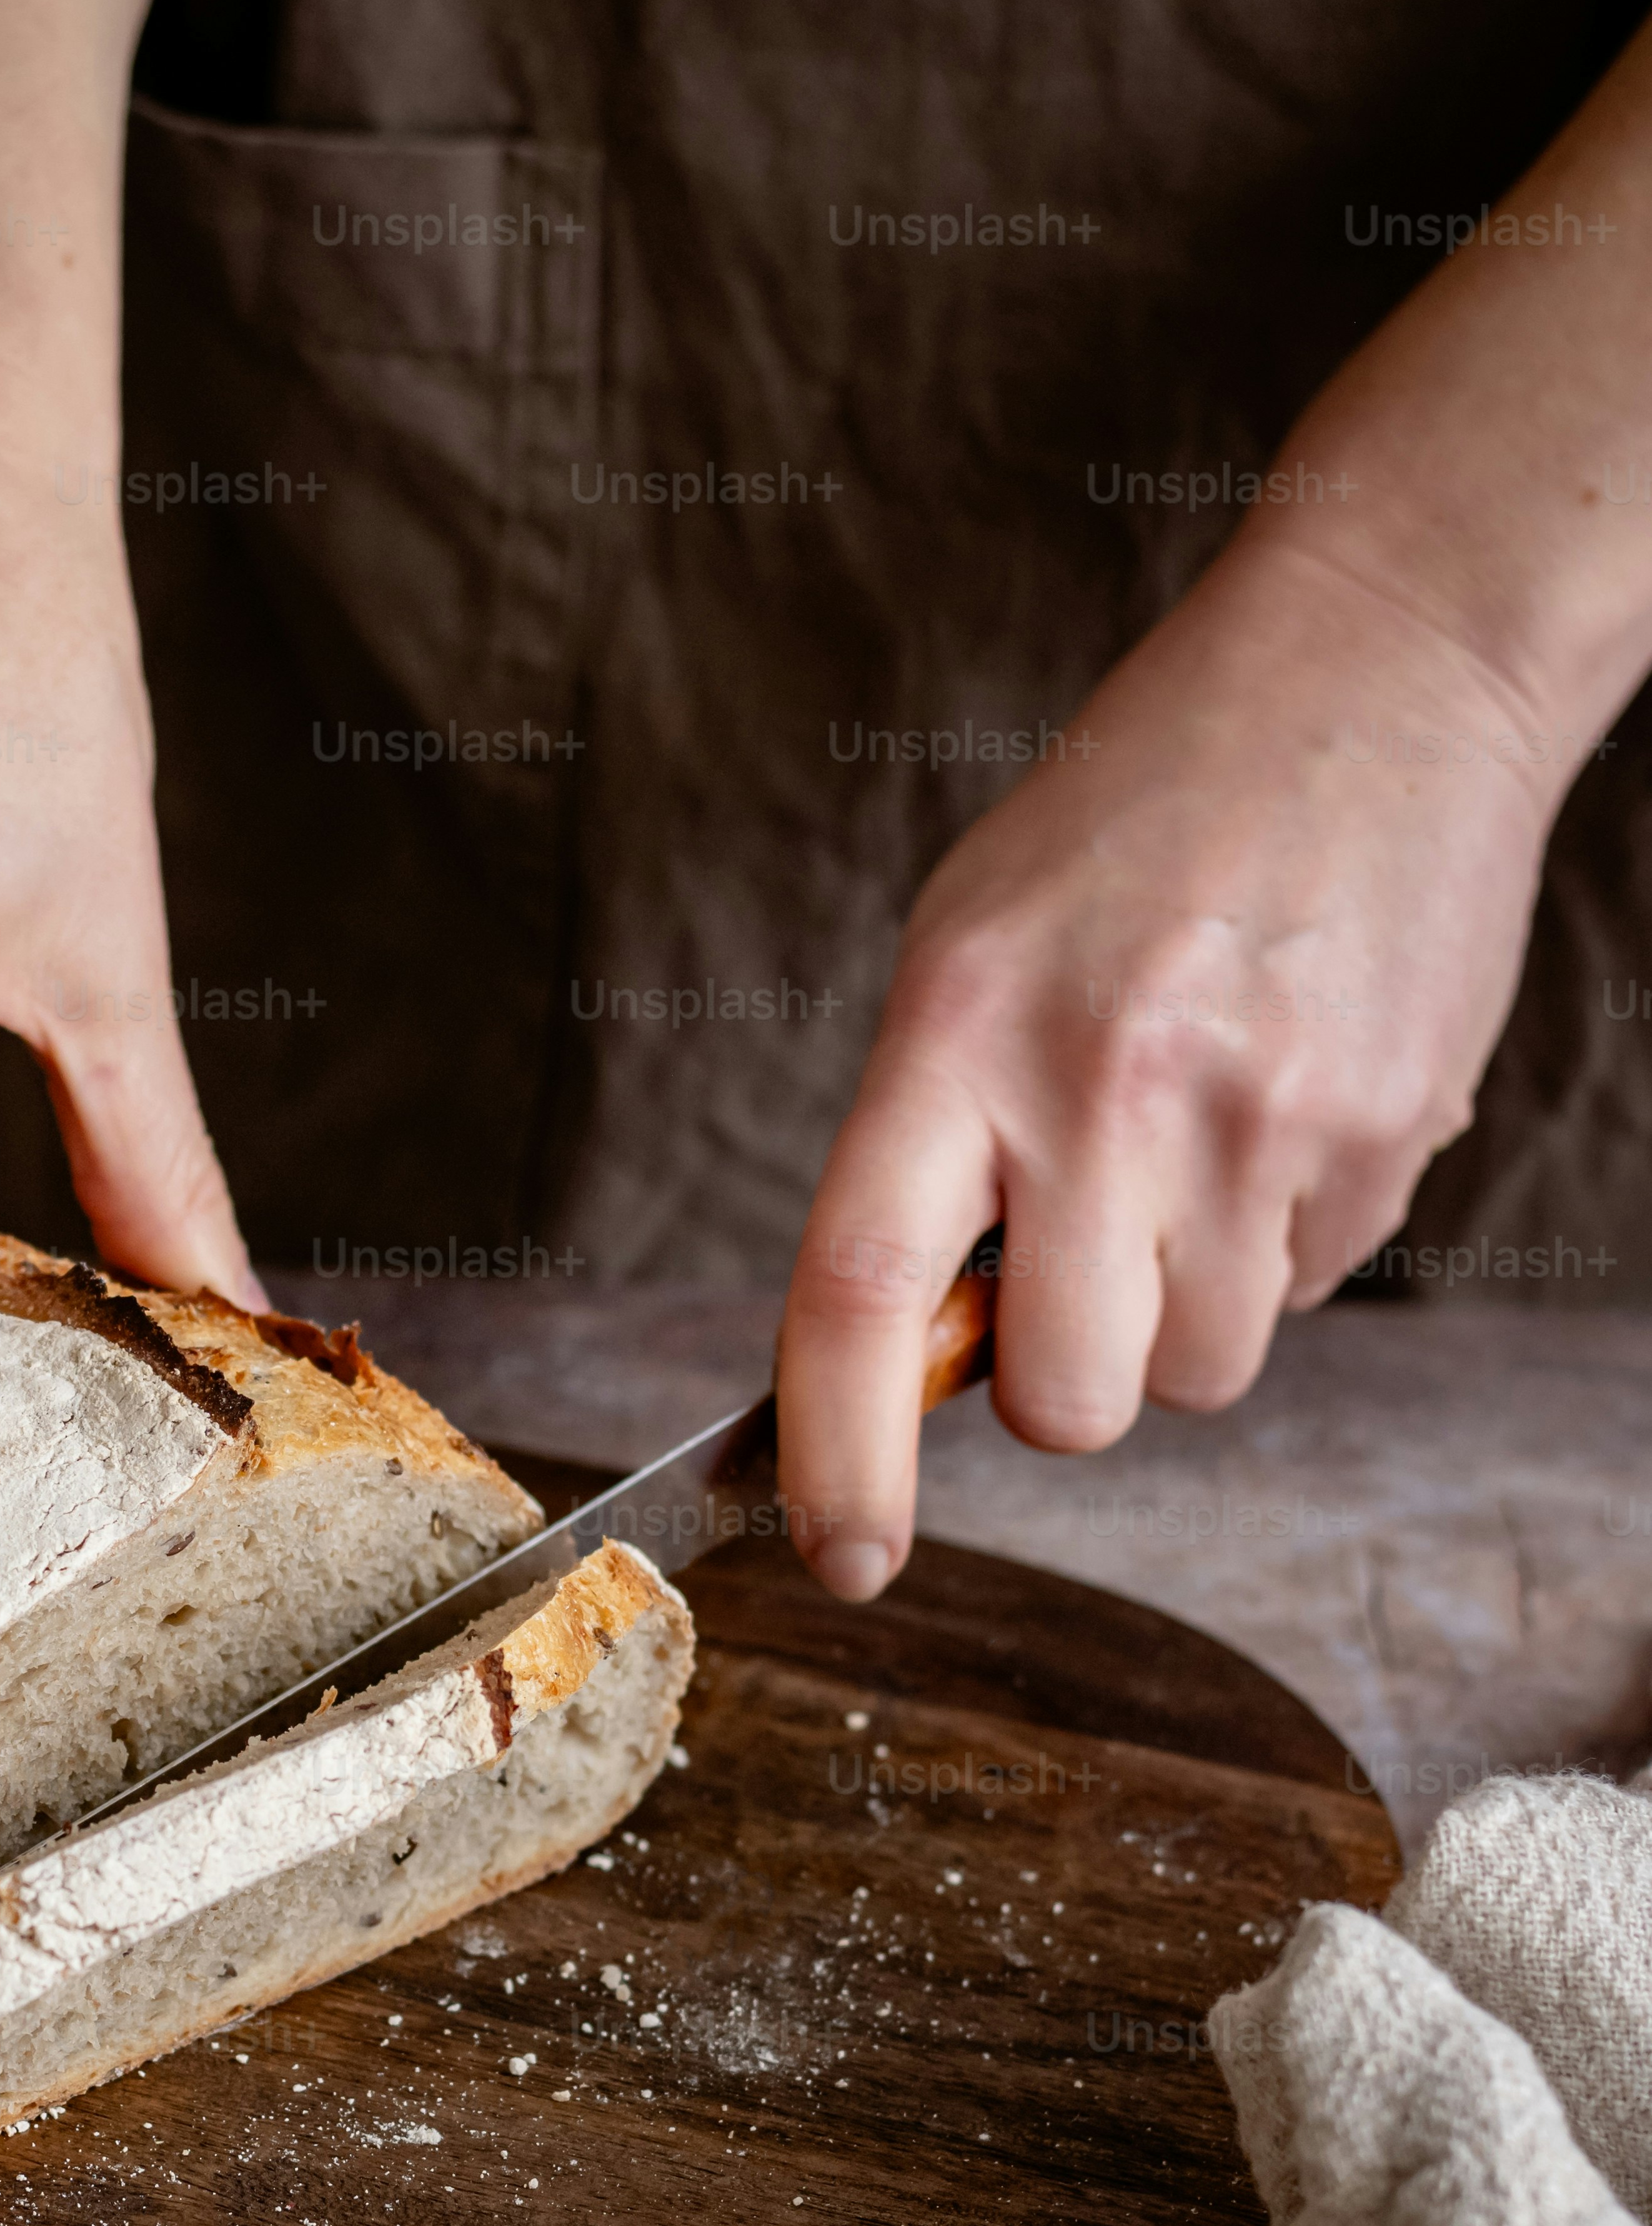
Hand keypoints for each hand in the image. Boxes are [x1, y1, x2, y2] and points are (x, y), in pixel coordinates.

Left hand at [773, 531, 1563, 1598]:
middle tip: (1084, 1265)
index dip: (840, 1458)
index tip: (840, 1557)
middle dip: (1069, 1383)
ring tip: (1197, 1141)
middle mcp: (1102, 1085)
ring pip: (1200, 1373)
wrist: (1373, 668)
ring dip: (1185, 1310)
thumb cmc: (1138, 825)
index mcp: (958, 1034)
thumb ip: (927, 1157)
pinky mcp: (1385, 1133)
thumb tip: (921, 1367)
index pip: (860, 1298)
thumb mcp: (969, 951)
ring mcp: (1257, 1116)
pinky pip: (1307, 1295)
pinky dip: (1283, 1239)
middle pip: (1068, 1400)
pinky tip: (1282, 1101)